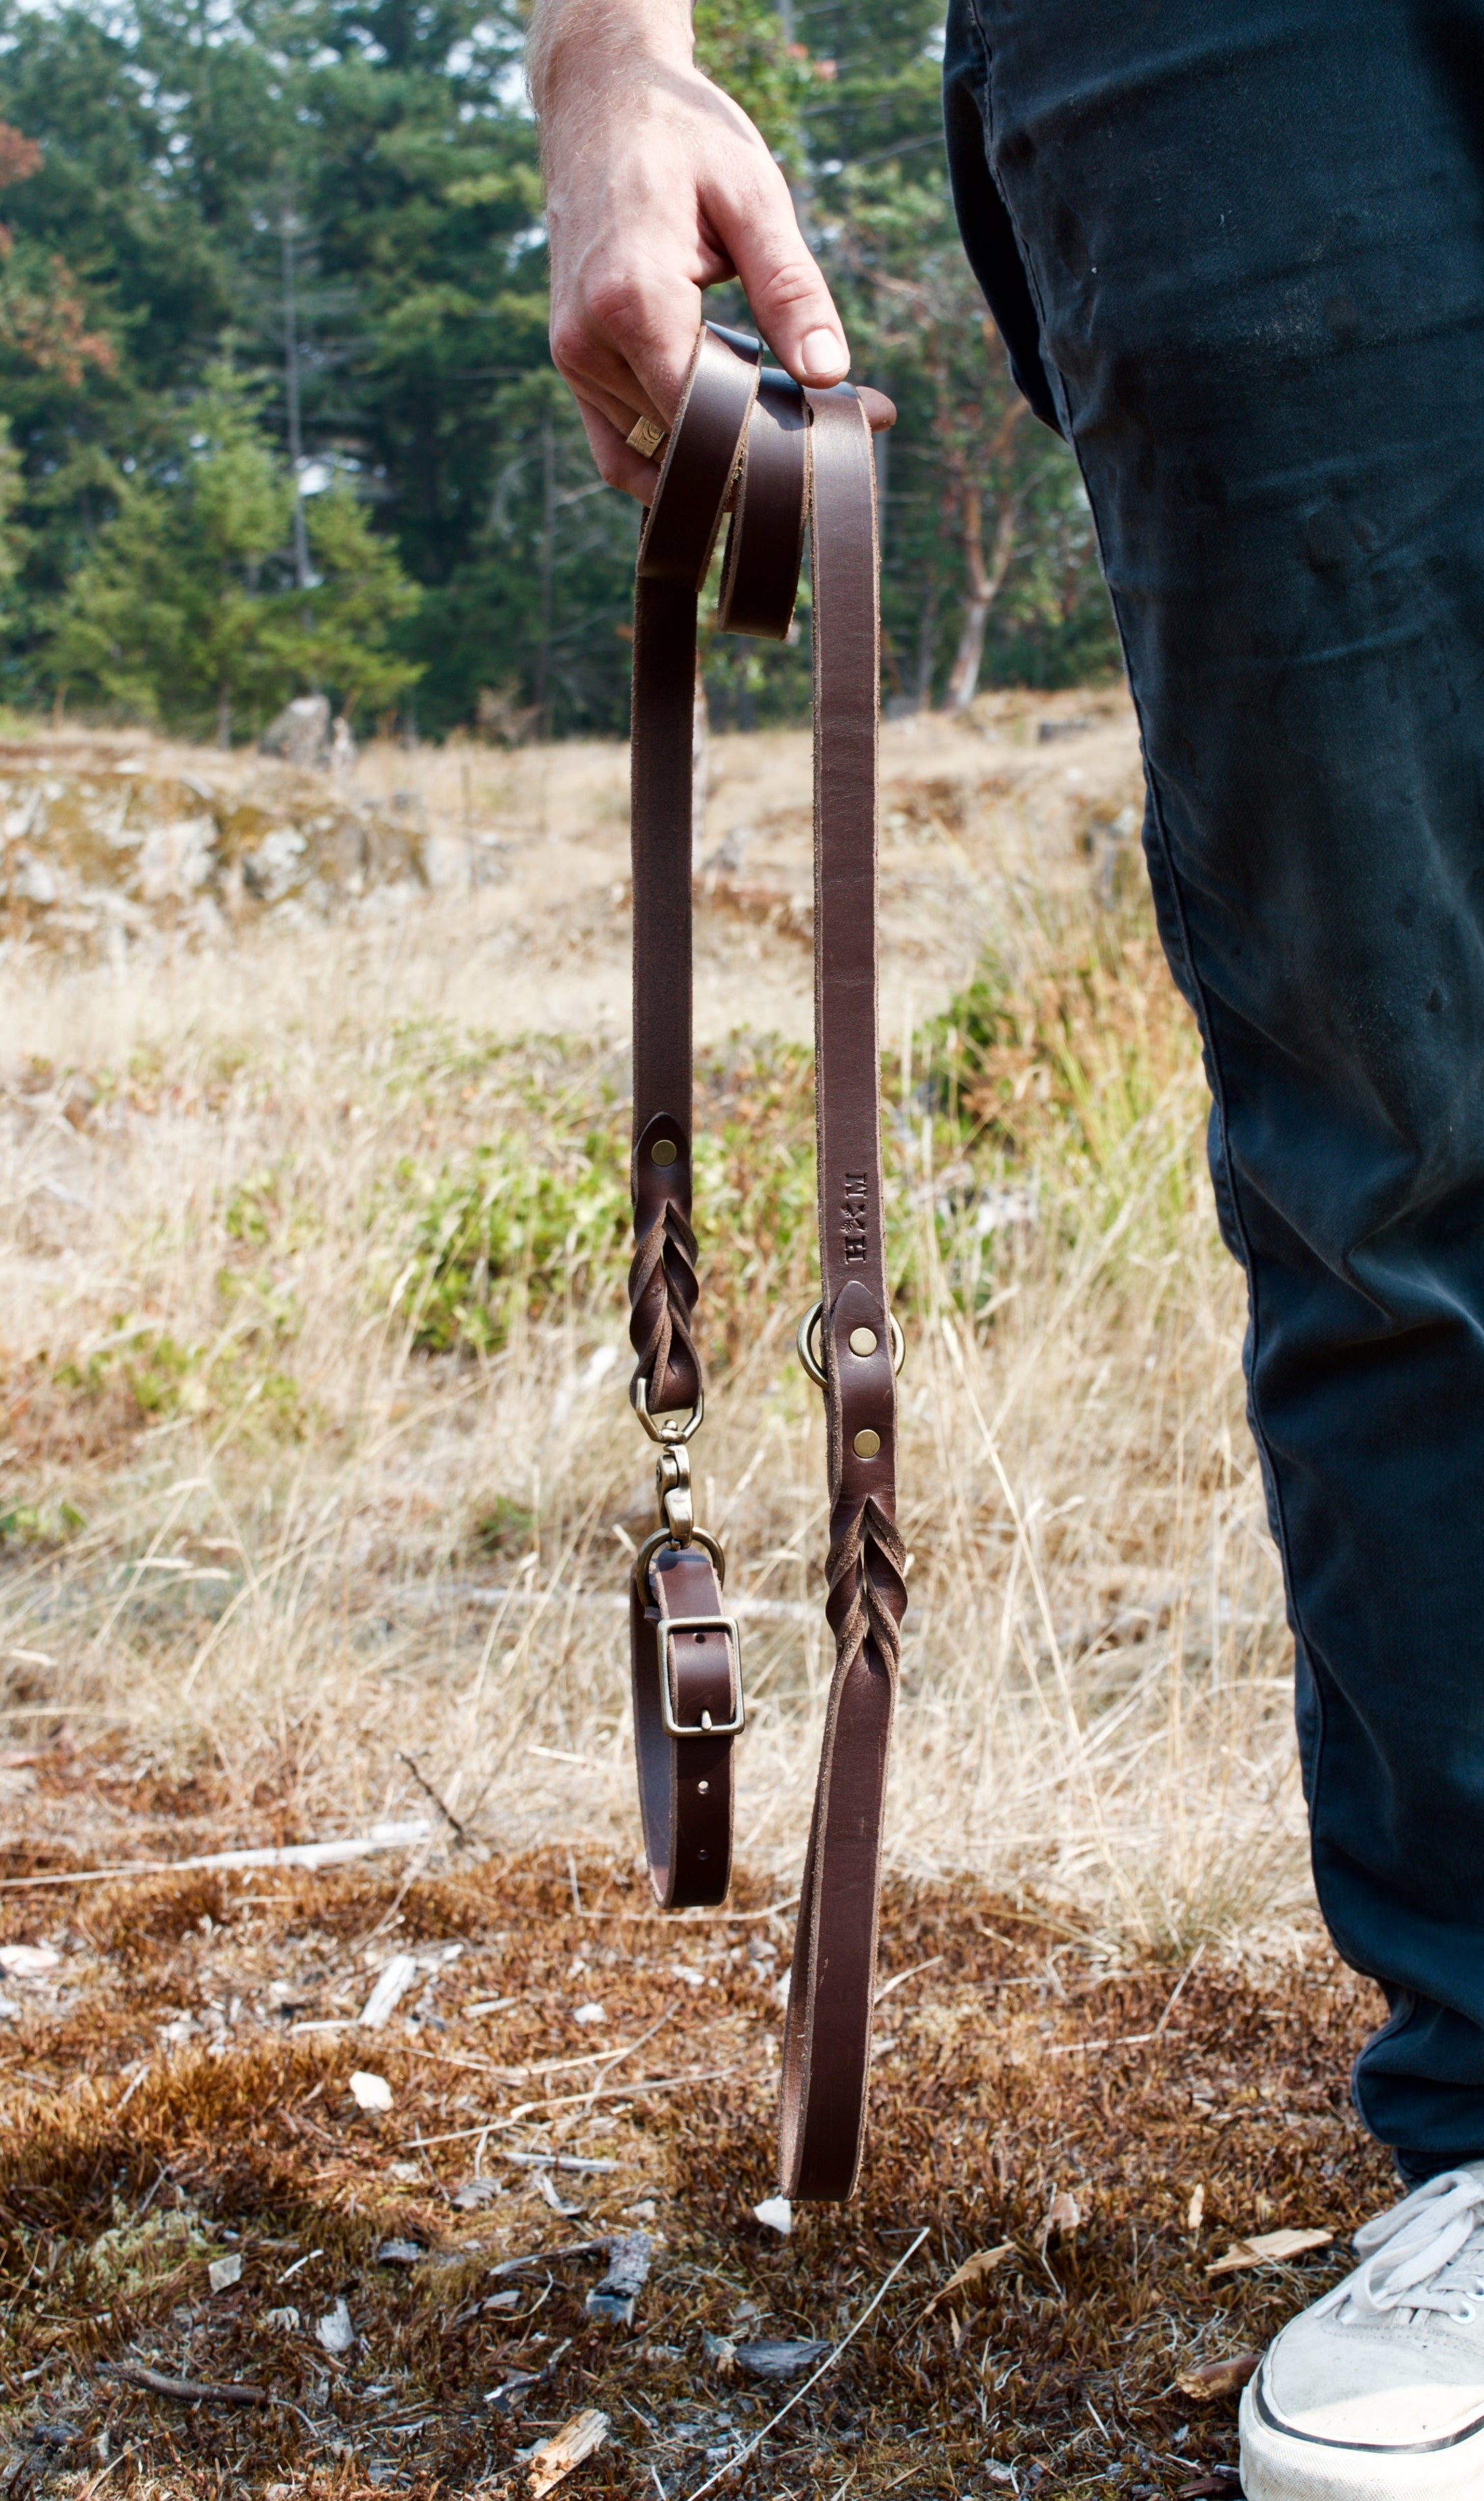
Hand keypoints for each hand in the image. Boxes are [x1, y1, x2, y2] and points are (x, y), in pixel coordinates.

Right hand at [531, 0, 894, 499]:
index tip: (853, 428)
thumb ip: (791, 289)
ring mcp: (573, 357)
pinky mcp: (572, 362)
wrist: (599, 96)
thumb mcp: (754, 197)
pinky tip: (728, 454)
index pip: (708, 416)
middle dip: (768, 442)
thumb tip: (829, 373)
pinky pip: (618, 449)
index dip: (779, 437)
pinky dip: (672, 463)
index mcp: (634, 298)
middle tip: (853, 420)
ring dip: (726, 451)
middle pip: (689, 437)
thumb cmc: (681, 136)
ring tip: (798, 414)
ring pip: (657, 449)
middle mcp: (590, 339)